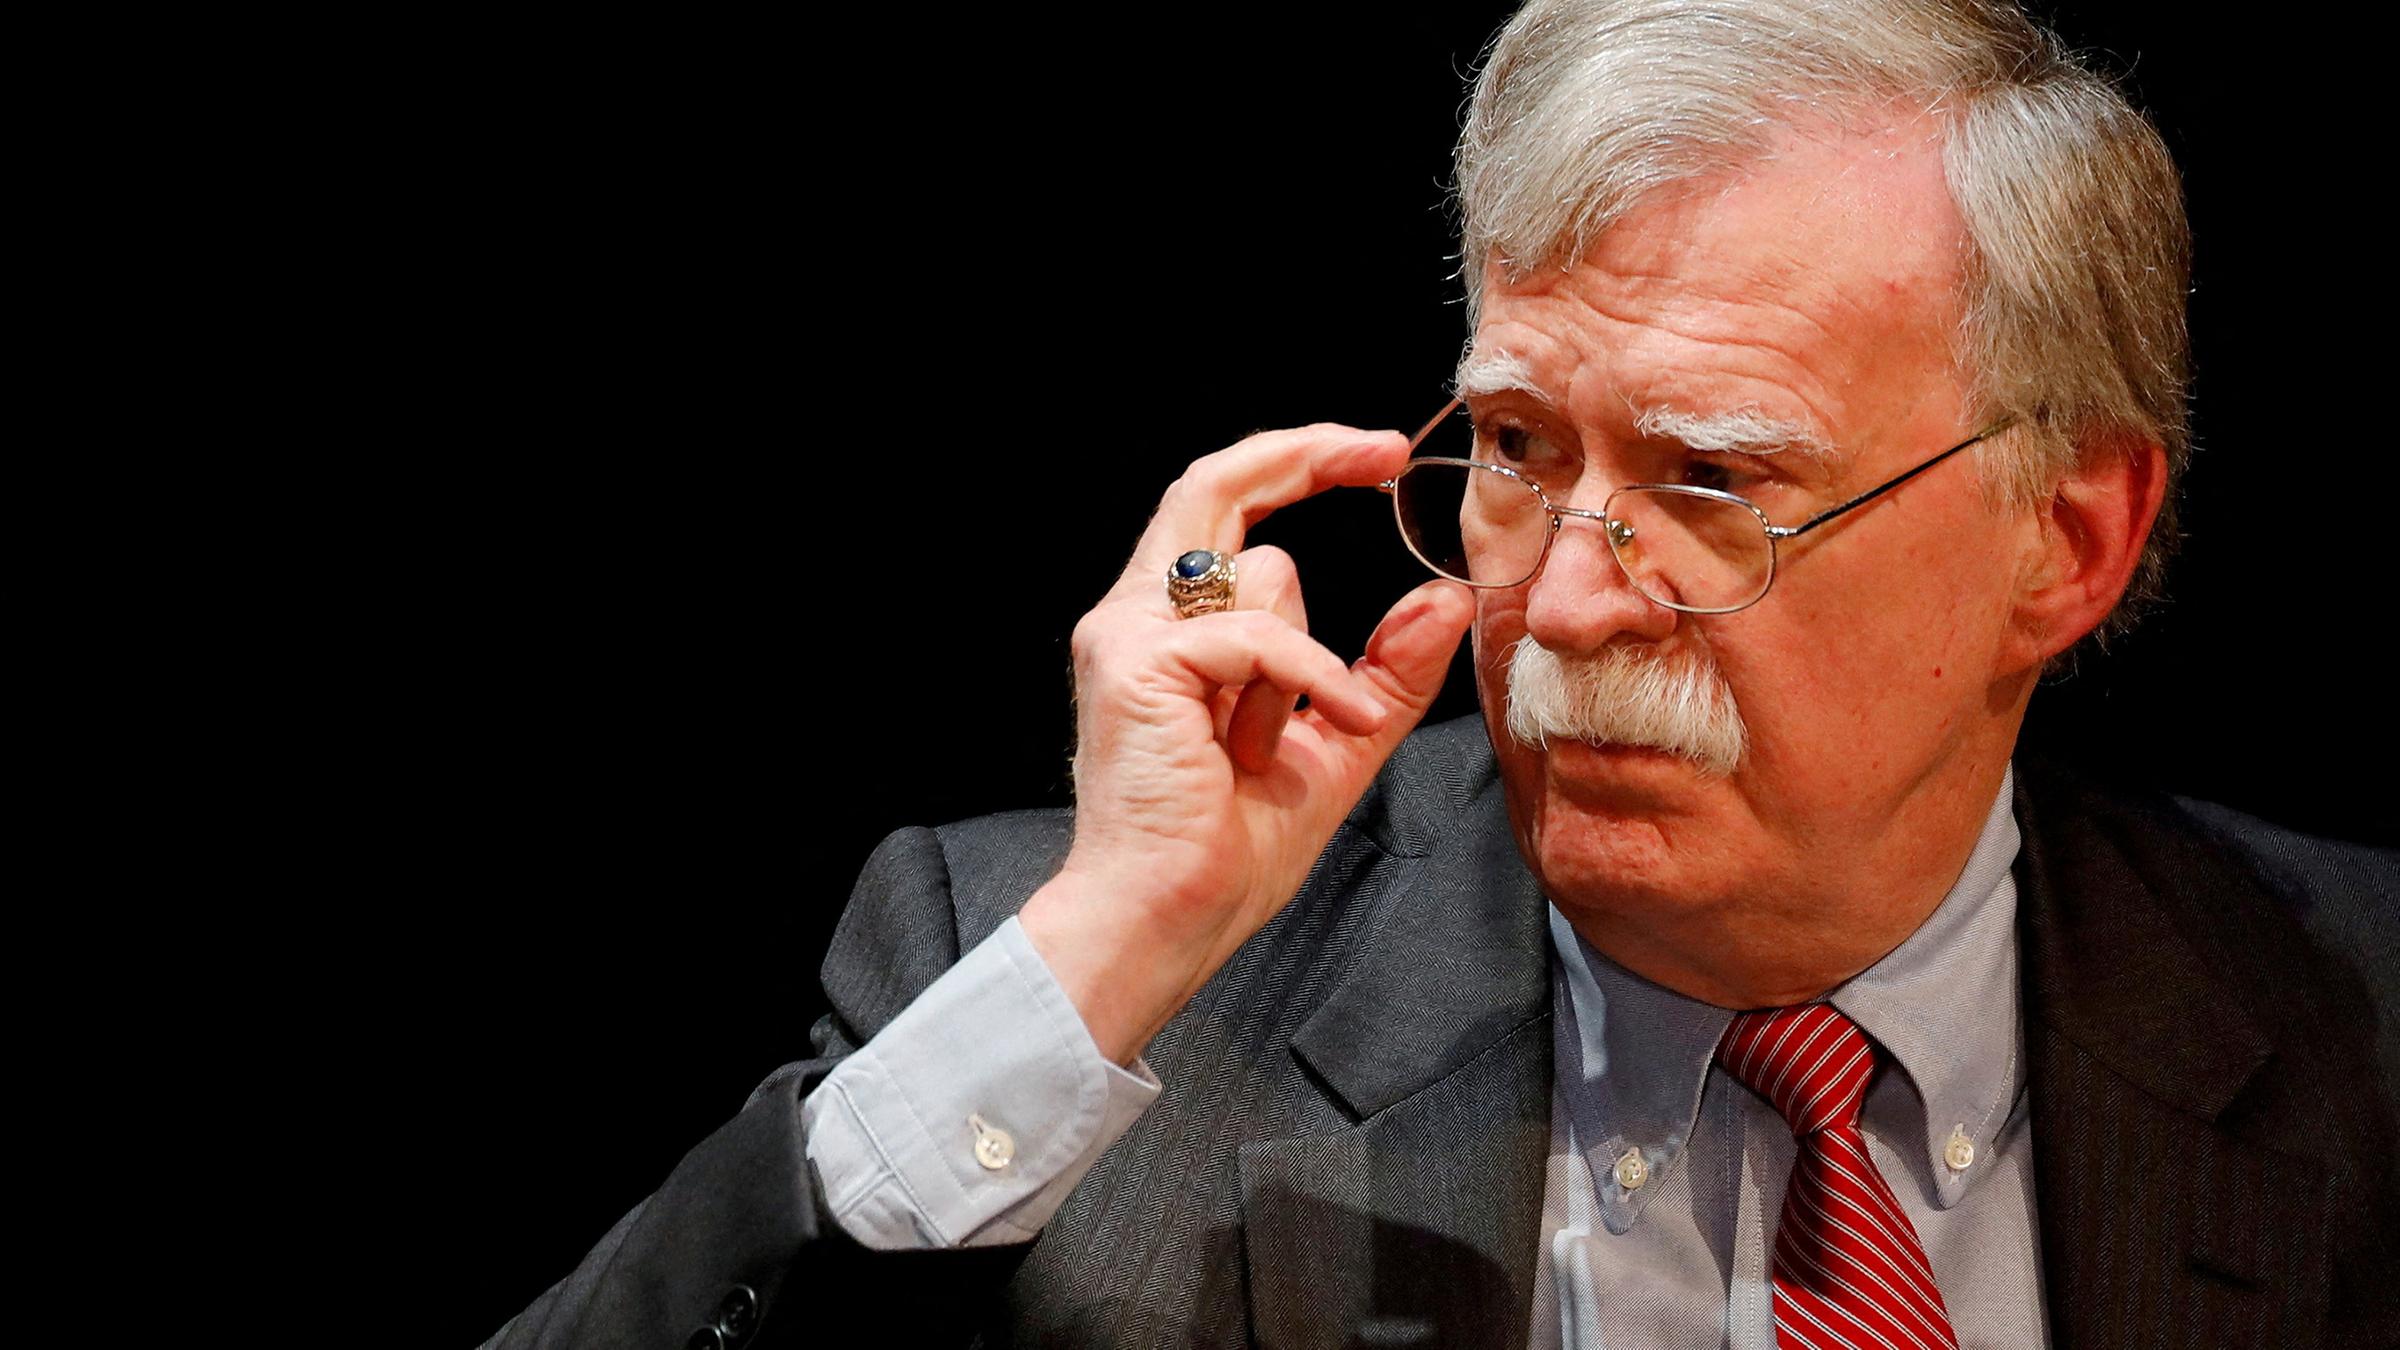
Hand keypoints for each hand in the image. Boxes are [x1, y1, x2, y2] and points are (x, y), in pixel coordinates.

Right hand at [1018, 423, 1474, 1063]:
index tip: (1377, 456)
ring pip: (1260, 572)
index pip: (1228, 508)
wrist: (1167, 919)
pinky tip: (1323, 728)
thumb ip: (1387, 670)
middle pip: (1213, 482)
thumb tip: (1446, 597)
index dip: (1298, 463)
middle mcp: (1139, 616)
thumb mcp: (1338, 743)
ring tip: (1279, 750)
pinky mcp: (1135, 661)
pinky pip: (1260, 634)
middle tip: (1383, 450)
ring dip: (1306, 665)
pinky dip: (1308, 680)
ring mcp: (1127, 633)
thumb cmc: (1228, 850)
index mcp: (1178, 630)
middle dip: (1304, 453)